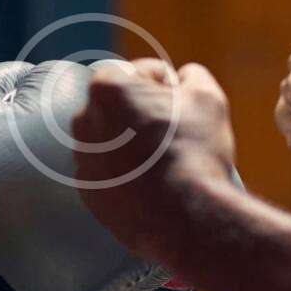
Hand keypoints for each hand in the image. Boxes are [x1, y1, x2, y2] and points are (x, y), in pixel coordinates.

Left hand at [71, 59, 235, 260]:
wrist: (185, 218)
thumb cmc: (195, 151)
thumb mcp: (207, 97)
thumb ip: (191, 75)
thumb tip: (184, 77)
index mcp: (106, 89)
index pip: (141, 72)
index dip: (169, 86)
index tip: (182, 107)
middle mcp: (84, 122)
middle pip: (122, 106)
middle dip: (146, 114)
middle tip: (176, 135)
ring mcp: (83, 160)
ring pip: (115, 141)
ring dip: (136, 145)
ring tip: (167, 163)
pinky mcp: (89, 193)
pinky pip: (110, 173)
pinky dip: (128, 175)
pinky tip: (155, 185)